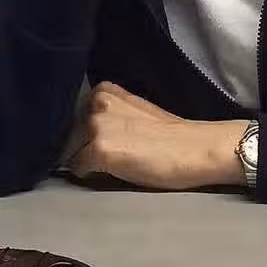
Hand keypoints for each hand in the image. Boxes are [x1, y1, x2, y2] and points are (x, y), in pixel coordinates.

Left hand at [64, 82, 249, 191]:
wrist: (196, 149)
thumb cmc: (170, 136)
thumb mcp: (135, 111)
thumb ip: (109, 114)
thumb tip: (83, 133)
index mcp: (105, 91)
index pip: (75, 117)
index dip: (85, 134)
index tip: (102, 143)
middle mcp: (97, 104)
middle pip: (70, 135)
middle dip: (83, 147)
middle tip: (112, 157)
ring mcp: (97, 126)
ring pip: (71, 151)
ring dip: (86, 161)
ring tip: (114, 165)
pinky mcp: (100, 150)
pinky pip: (78, 168)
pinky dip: (90, 175)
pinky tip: (113, 173)